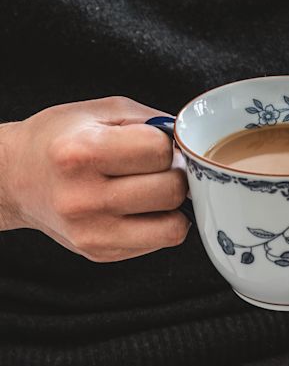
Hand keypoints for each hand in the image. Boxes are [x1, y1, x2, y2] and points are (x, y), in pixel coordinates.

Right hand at [0, 97, 189, 260]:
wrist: (14, 177)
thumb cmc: (59, 140)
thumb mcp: (101, 112)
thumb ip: (151, 122)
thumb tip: (193, 145)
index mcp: (81, 153)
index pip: (161, 152)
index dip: (166, 144)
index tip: (153, 144)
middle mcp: (83, 198)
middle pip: (171, 191)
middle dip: (174, 174)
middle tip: (157, 168)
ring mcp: (91, 232)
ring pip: (174, 226)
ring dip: (173, 205)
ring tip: (151, 189)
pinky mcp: (100, 253)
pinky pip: (159, 242)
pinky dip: (158, 223)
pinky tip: (136, 208)